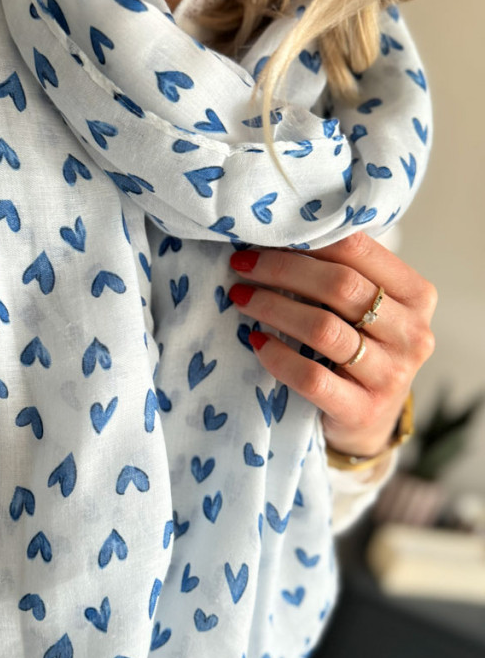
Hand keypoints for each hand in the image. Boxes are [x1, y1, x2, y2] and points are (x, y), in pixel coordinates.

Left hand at [228, 233, 436, 457]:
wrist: (371, 422)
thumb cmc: (362, 349)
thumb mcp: (367, 308)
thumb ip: (342, 273)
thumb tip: (279, 235)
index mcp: (417, 295)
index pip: (359, 250)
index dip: (306, 240)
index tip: (262, 239)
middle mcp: (412, 334)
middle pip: (340, 287)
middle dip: (282, 271)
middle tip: (241, 266)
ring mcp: (391, 375)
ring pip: (323, 329)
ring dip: (273, 308)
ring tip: (241, 298)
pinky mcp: (363, 410)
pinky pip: (312, 377)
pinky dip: (278, 356)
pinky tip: (256, 341)